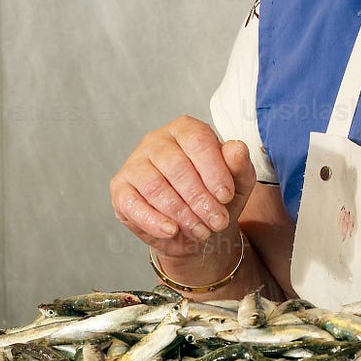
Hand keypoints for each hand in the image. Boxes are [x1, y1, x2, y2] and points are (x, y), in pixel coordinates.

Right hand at [110, 118, 256, 256]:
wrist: (195, 228)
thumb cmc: (215, 198)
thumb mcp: (237, 184)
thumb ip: (239, 166)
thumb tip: (236, 149)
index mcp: (186, 130)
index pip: (197, 140)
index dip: (214, 170)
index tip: (226, 196)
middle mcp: (156, 141)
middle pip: (176, 165)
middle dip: (200, 198)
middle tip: (217, 221)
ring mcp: (135, 163)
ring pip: (155, 185)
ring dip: (181, 213)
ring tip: (200, 230)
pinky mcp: (120, 189)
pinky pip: (132, 203)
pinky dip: (154, 221)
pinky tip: (171, 230)